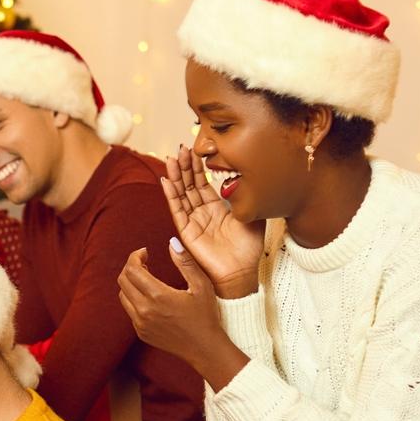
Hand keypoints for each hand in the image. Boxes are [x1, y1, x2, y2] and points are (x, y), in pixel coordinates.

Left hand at [117, 242, 249, 391]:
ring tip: (147, 278)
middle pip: (123, 281)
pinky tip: (150, 296)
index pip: (132, 269)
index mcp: (158, 296)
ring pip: (123, 296)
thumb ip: (185, 262)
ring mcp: (140, 323)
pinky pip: (130, 310)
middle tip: (145, 262)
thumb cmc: (206, 316)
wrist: (204, 349)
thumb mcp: (201, 285)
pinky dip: (134, 298)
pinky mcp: (141, 333)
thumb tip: (172, 242)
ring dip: (131, 283)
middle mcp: (144, 310)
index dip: (135, 257)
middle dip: (131, 267)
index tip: (145, 252)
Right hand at [162, 146, 263, 298]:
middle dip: (185, 166)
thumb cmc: (248, 248)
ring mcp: (193, 221)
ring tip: (172, 158)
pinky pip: (177, 210)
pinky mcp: (187, 231)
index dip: (198, 166)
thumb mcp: (253, 214)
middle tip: (181, 148)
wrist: (241, 272)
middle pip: (189, 185)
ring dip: (176, 176)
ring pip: (181, 194)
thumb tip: (243, 177)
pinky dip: (171, 195)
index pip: (203, 182)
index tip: (196, 149)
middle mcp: (202, 212)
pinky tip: (166, 180)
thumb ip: (246, 196)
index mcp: (216, 207)